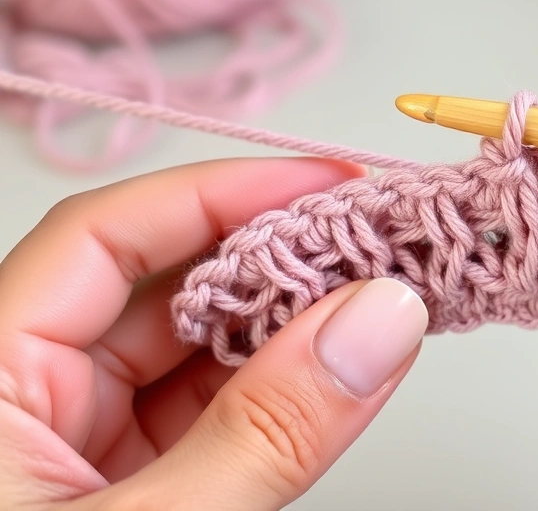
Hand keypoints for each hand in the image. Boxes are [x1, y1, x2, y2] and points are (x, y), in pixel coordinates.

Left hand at [0, 158, 427, 509]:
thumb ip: (263, 432)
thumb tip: (377, 323)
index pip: (101, 239)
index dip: (219, 193)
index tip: (327, 184)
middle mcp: (24, 400)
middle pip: (158, 290)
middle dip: (273, 263)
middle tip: (373, 246)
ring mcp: (77, 449)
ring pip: (195, 356)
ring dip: (289, 330)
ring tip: (376, 304)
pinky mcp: (130, 491)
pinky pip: (211, 418)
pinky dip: (280, 395)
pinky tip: (338, 370)